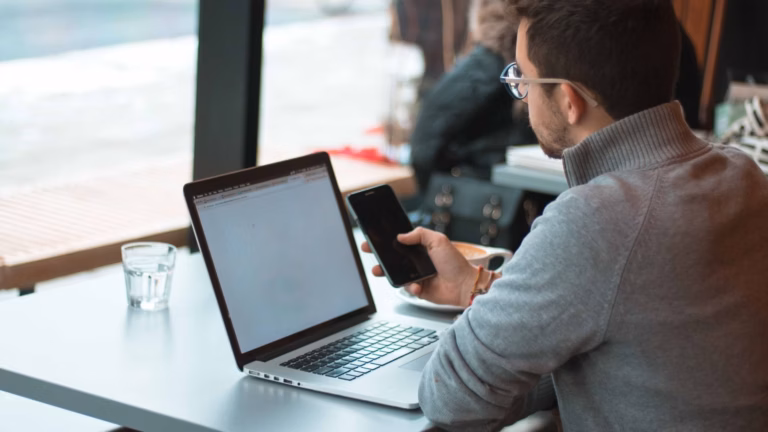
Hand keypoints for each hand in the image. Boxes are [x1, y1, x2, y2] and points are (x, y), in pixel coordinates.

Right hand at [361, 227, 476, 306]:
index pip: (399, 243)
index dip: (386, 241)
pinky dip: (410, 287)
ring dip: (386, 272)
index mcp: (421, 248)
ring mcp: (417, 276)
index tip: (374, 238)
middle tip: (369, 251)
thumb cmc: (455, 262)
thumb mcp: (438, 240)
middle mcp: (417, 261)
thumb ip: (419, 234)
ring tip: (378, 270)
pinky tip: (418, 285)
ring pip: (396, 274)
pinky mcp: (419, 290)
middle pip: (393, 258)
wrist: (464, 285)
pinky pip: (407, 288)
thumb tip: (401, 236)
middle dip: (379, 255)